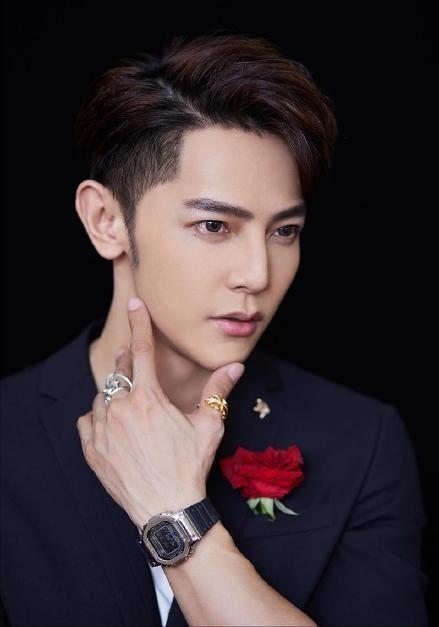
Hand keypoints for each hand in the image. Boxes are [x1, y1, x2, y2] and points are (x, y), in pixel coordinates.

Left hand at [76, 297, 244, 529]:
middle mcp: (120, 408)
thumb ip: (218, 391)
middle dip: (128, 361)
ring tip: (127, 403)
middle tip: (133, 359)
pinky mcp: (93, 451)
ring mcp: (102, 430)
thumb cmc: (189, 466)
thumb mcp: (208, 425)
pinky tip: (107, 424)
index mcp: (148, 398)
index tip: (135, 305)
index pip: (142, 350)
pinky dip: (96, 418)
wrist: (167, 509)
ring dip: (114, 394)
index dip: (140, 324)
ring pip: (102, 397)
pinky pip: (86, 423)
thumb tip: (234, 368)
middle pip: (120, 371)